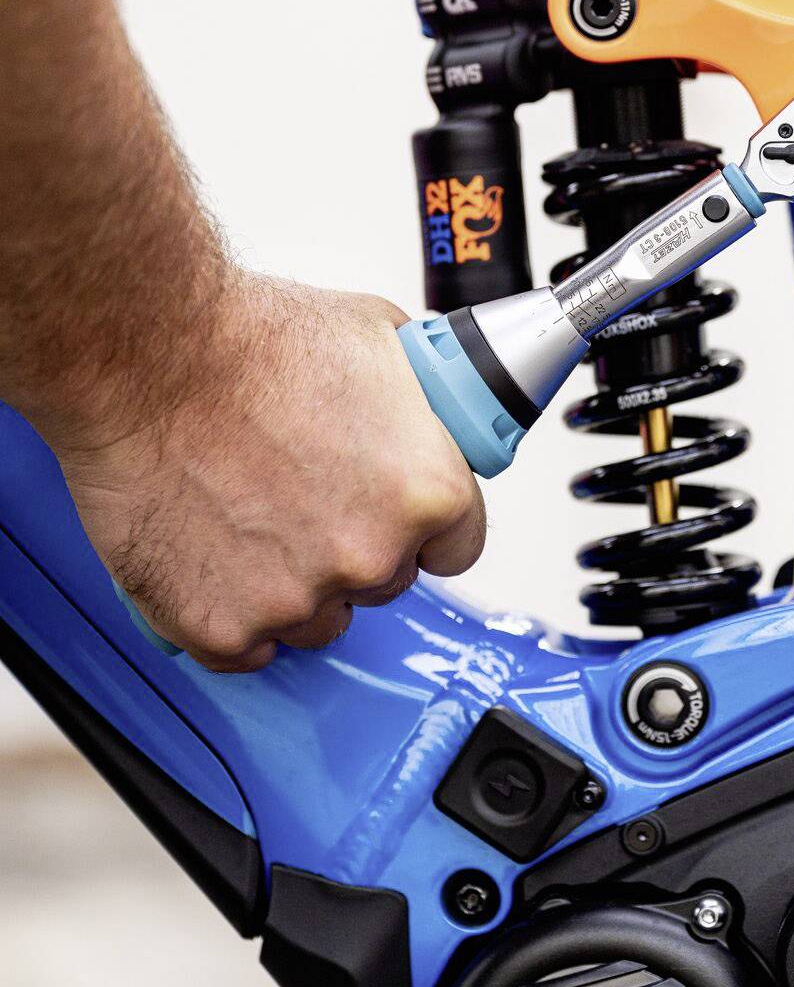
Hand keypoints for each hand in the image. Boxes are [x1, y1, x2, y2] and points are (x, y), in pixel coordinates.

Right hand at [54, 273, 484, 671]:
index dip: (418, 529)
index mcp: (427, 493)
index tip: (390, 516)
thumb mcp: (380, 340)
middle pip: (382, 583)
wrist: (146, 356)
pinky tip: (211, 561)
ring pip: (315, 621)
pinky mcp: (223, 626)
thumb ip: (419, 409)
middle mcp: (370, 556)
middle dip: (350, 549)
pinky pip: (242, 649)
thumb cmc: (249, 338)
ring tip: (247, 520)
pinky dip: (226, 616)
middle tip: (300, 499)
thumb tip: (431, 424)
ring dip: (291, 587)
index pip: (454, 548)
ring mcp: (296, 599)